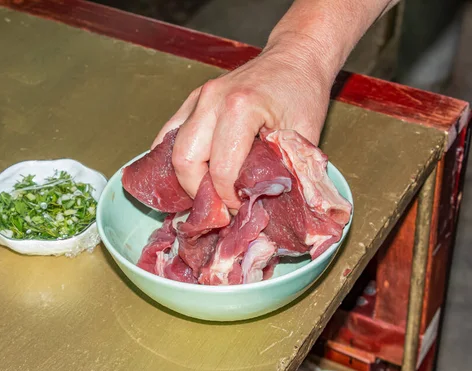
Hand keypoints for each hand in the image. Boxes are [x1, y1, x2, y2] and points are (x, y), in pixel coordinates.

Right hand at [151, 37, 333, 209]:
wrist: (294, 57)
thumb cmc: (303, 92)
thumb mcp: (304, 135)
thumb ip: (285, 172)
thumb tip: (265, 208)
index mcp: (240, 108)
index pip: (221, 170)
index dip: (228, 199)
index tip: (240, 209)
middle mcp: (211, 100)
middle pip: (185, 161)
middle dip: (199, 192)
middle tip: (220, 206)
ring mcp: (198, 98)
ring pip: (171, 150)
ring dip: (186, 177)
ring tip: (208, 191)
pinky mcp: (192, 99)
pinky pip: (170, 134)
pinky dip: (176, 157)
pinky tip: (192, 173)